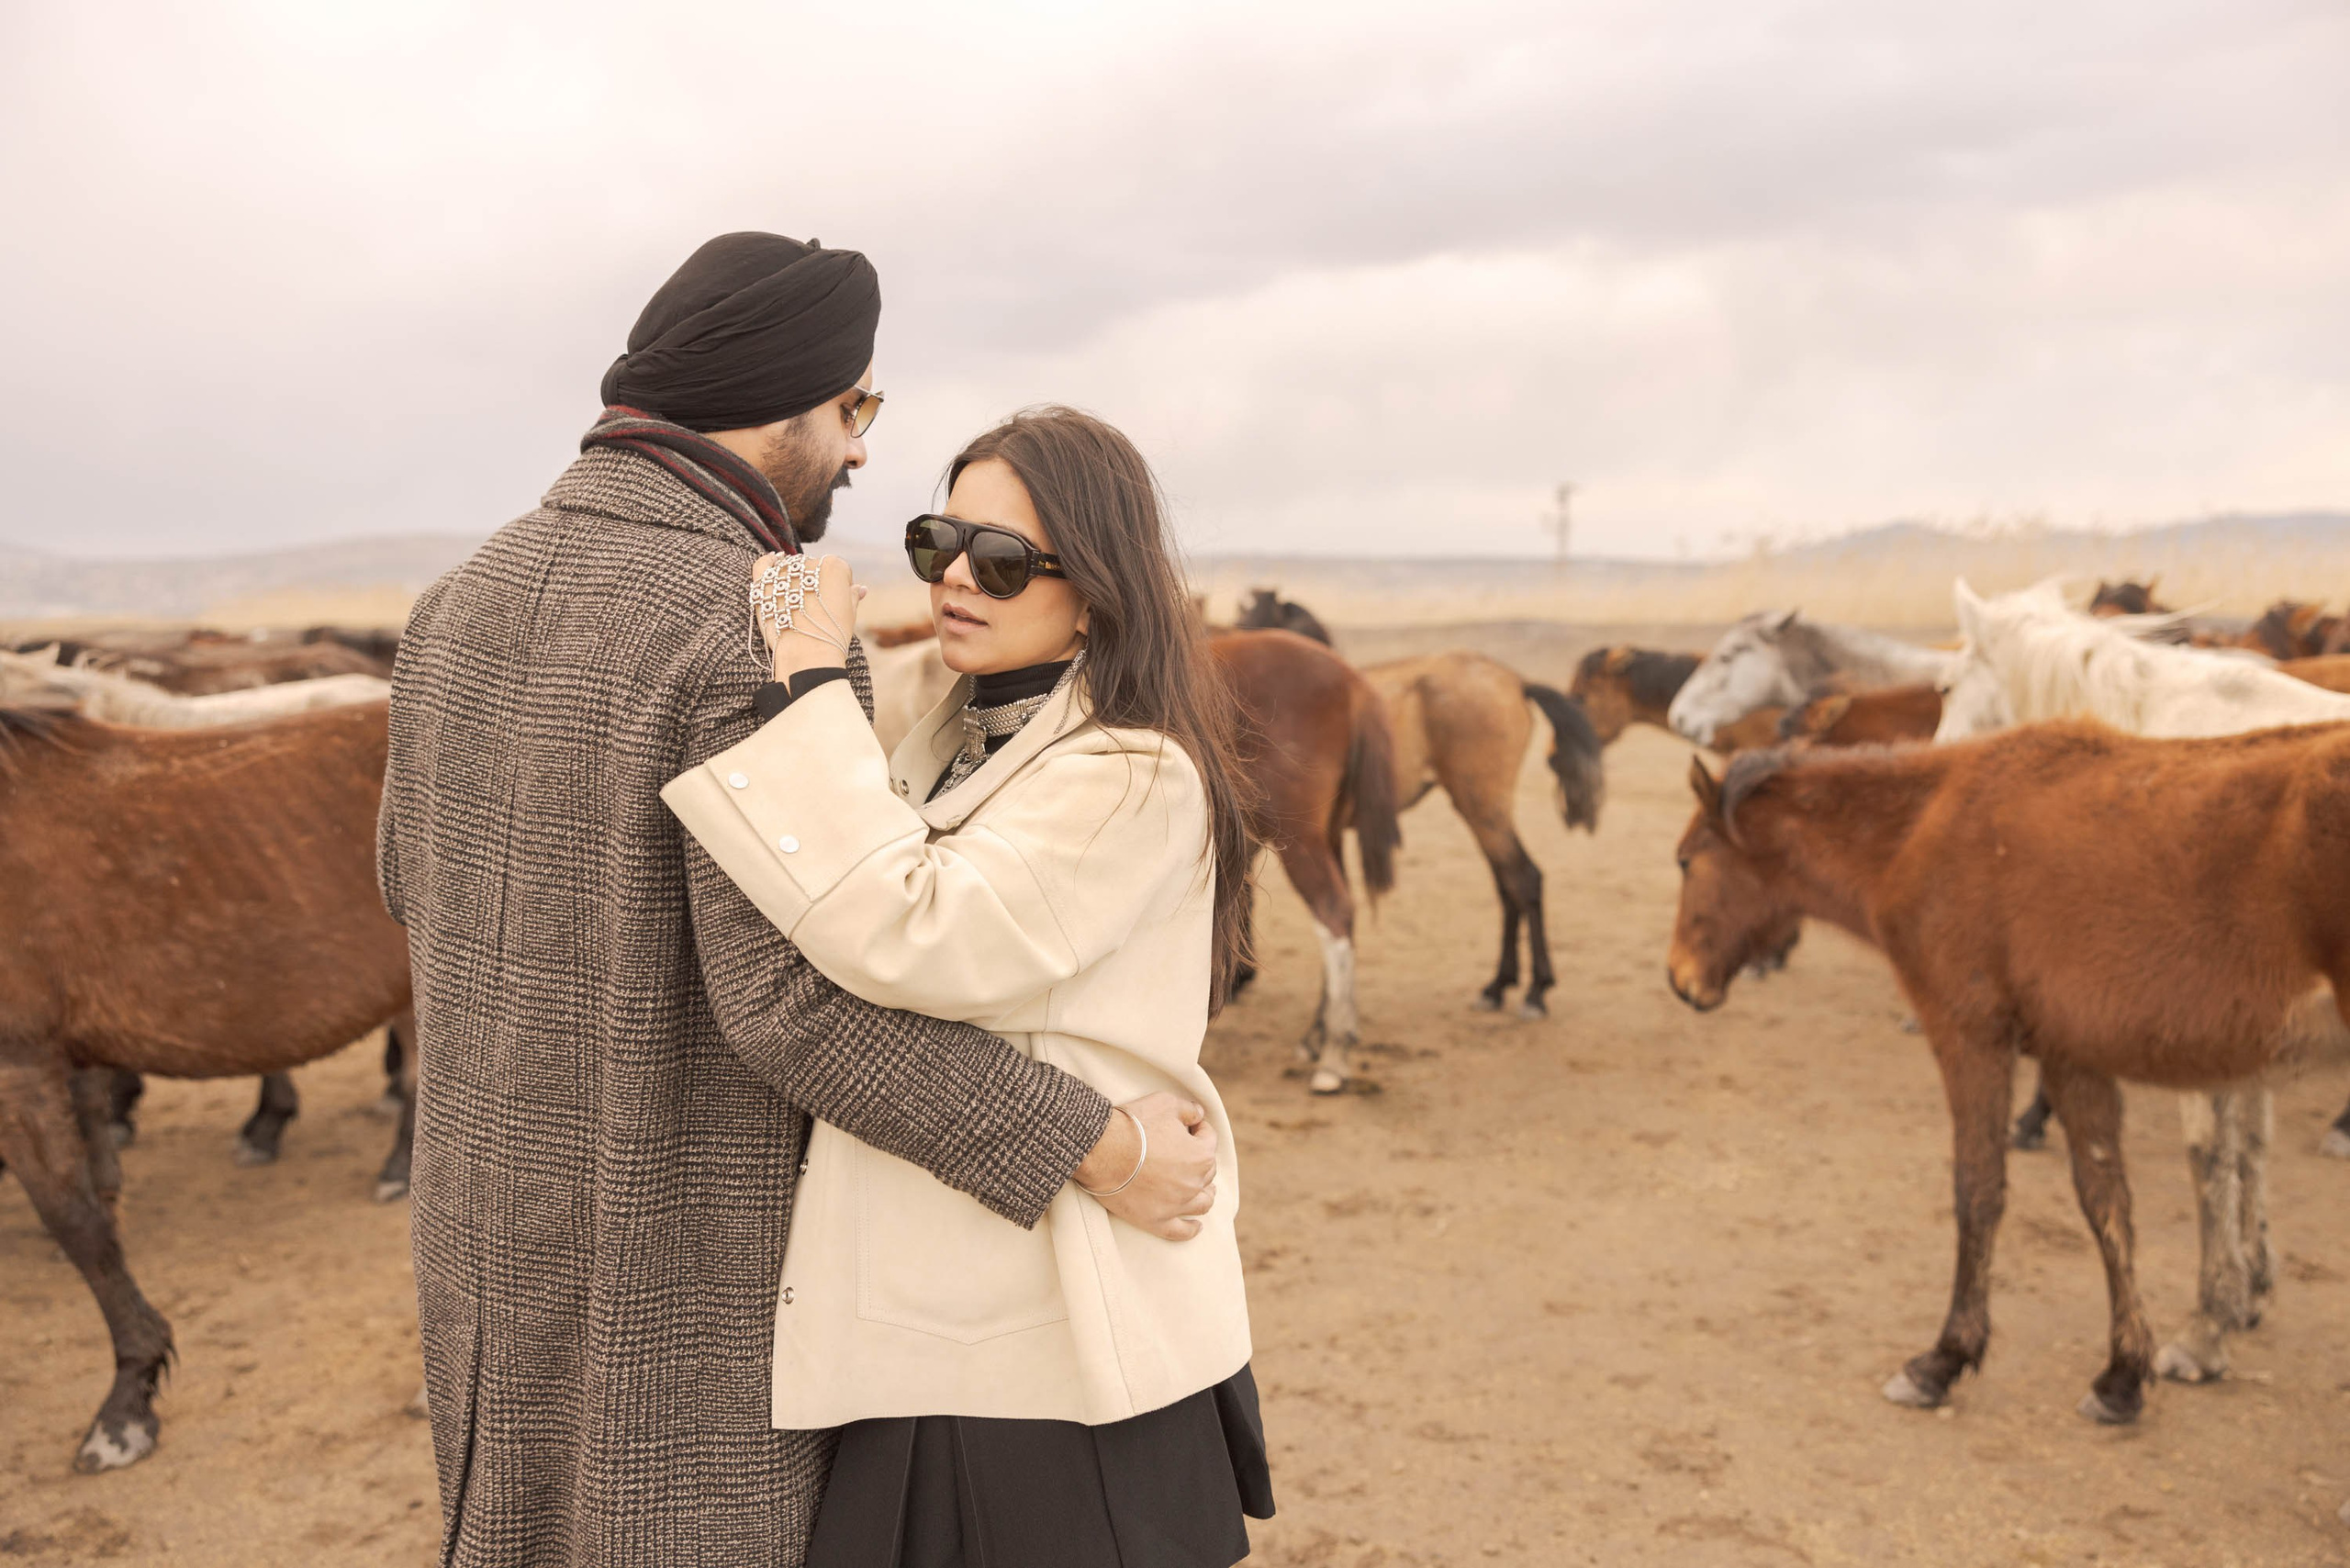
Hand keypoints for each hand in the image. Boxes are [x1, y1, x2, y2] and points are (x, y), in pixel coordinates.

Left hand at [751, 553, 864, 679]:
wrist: (808, 654)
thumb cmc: (832, 634)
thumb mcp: (850, 613)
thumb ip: (852, 596)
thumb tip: (860, 589)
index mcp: (835, 566)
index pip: (838, 569)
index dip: (839, 586)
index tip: (835, 602)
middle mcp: (809, 563)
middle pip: (813, 568)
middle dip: (814, 582)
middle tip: (815, 606)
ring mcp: (785, 572)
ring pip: (790, 567)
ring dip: (793, 577)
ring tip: (796, 599)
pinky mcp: (764, 583)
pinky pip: (763, 564)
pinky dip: (768, 561)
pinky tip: (774, 560)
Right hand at [1074, 1092, 1219, 1241]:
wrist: (1101, 1151)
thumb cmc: (1134, 1125)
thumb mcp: (1165, 1103)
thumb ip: (1189, 1109)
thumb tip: (1200, 1114)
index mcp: (1201, 1155)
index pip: (1209, 1139)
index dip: (1198, 1129)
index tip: (1188, 1125)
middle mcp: (1194, 1183)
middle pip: (1207, 1172)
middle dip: (1200, 1160)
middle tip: (1187, 1153)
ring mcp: (1177, 1205)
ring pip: (1202, 1203)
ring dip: (1206, 1195)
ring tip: (1205, 1192)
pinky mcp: (1157, 1221)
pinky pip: (1180, 1231)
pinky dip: (1191, 1229)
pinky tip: (1196, 1226)